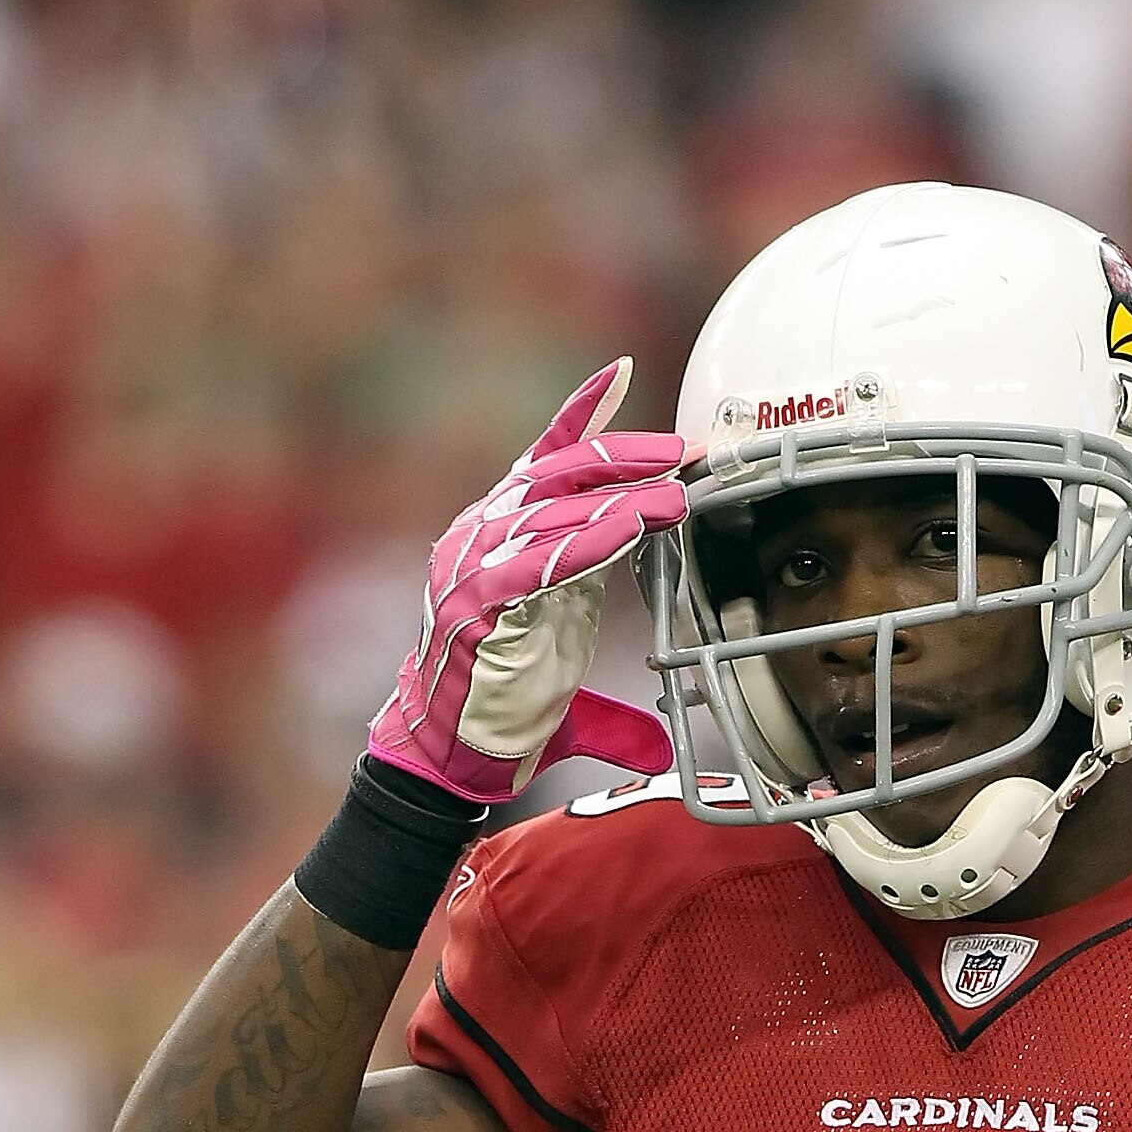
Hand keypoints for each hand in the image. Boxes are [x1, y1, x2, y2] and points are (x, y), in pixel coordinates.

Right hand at [368, 359, 686, 800]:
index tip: (621, 374)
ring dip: (622, 499)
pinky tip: (631, 529)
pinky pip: (542, 559)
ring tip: (677, 498)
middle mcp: (484, 538)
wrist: (447, 758)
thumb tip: (659, 750)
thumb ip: (616, 705)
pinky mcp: (479, 600)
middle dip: (625, 456)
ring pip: (555, 511)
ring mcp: (474, 565)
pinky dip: (590, 539)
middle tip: (684, 453)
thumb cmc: (501, 714)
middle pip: (558, 474)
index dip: (581, 415)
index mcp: (503, 538)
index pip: (542, 461)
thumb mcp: (569, 688)